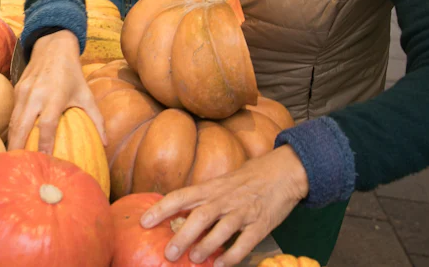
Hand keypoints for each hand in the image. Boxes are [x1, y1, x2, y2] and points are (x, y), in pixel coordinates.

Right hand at [8, 31, 105, 153]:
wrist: (52, 46)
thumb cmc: (72, 73)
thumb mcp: (86, 94)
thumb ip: (96, 118)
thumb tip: (106, 143)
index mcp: (54, 96)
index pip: (46, 124)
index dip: (44, 144)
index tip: (43, 161)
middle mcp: (36, 94)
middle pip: (22, 126)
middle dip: (18, 147)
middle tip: (19, 168)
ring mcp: (23, 91)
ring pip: (13, 121)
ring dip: (11, 141)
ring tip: (13, 160)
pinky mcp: (16, 89)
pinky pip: (12, 114)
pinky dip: (11, 129)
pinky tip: (13, 143)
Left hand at [141, 146, 308, 266]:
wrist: (283, 172)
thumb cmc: (247, 179)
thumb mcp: (221, 183)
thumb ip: (202, 198)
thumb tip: (176, 215)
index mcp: (211, 187)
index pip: (181, 196)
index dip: (161, 208)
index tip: (144, 222)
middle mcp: (224, 199)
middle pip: (199, 217)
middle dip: (182, 236)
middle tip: (168, 253)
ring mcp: (243, 212)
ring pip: (221, 231)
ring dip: (205, 247)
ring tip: (193, 260)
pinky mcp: (260, 225)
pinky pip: (245, 243)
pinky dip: (232, 256)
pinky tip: (220, 265)